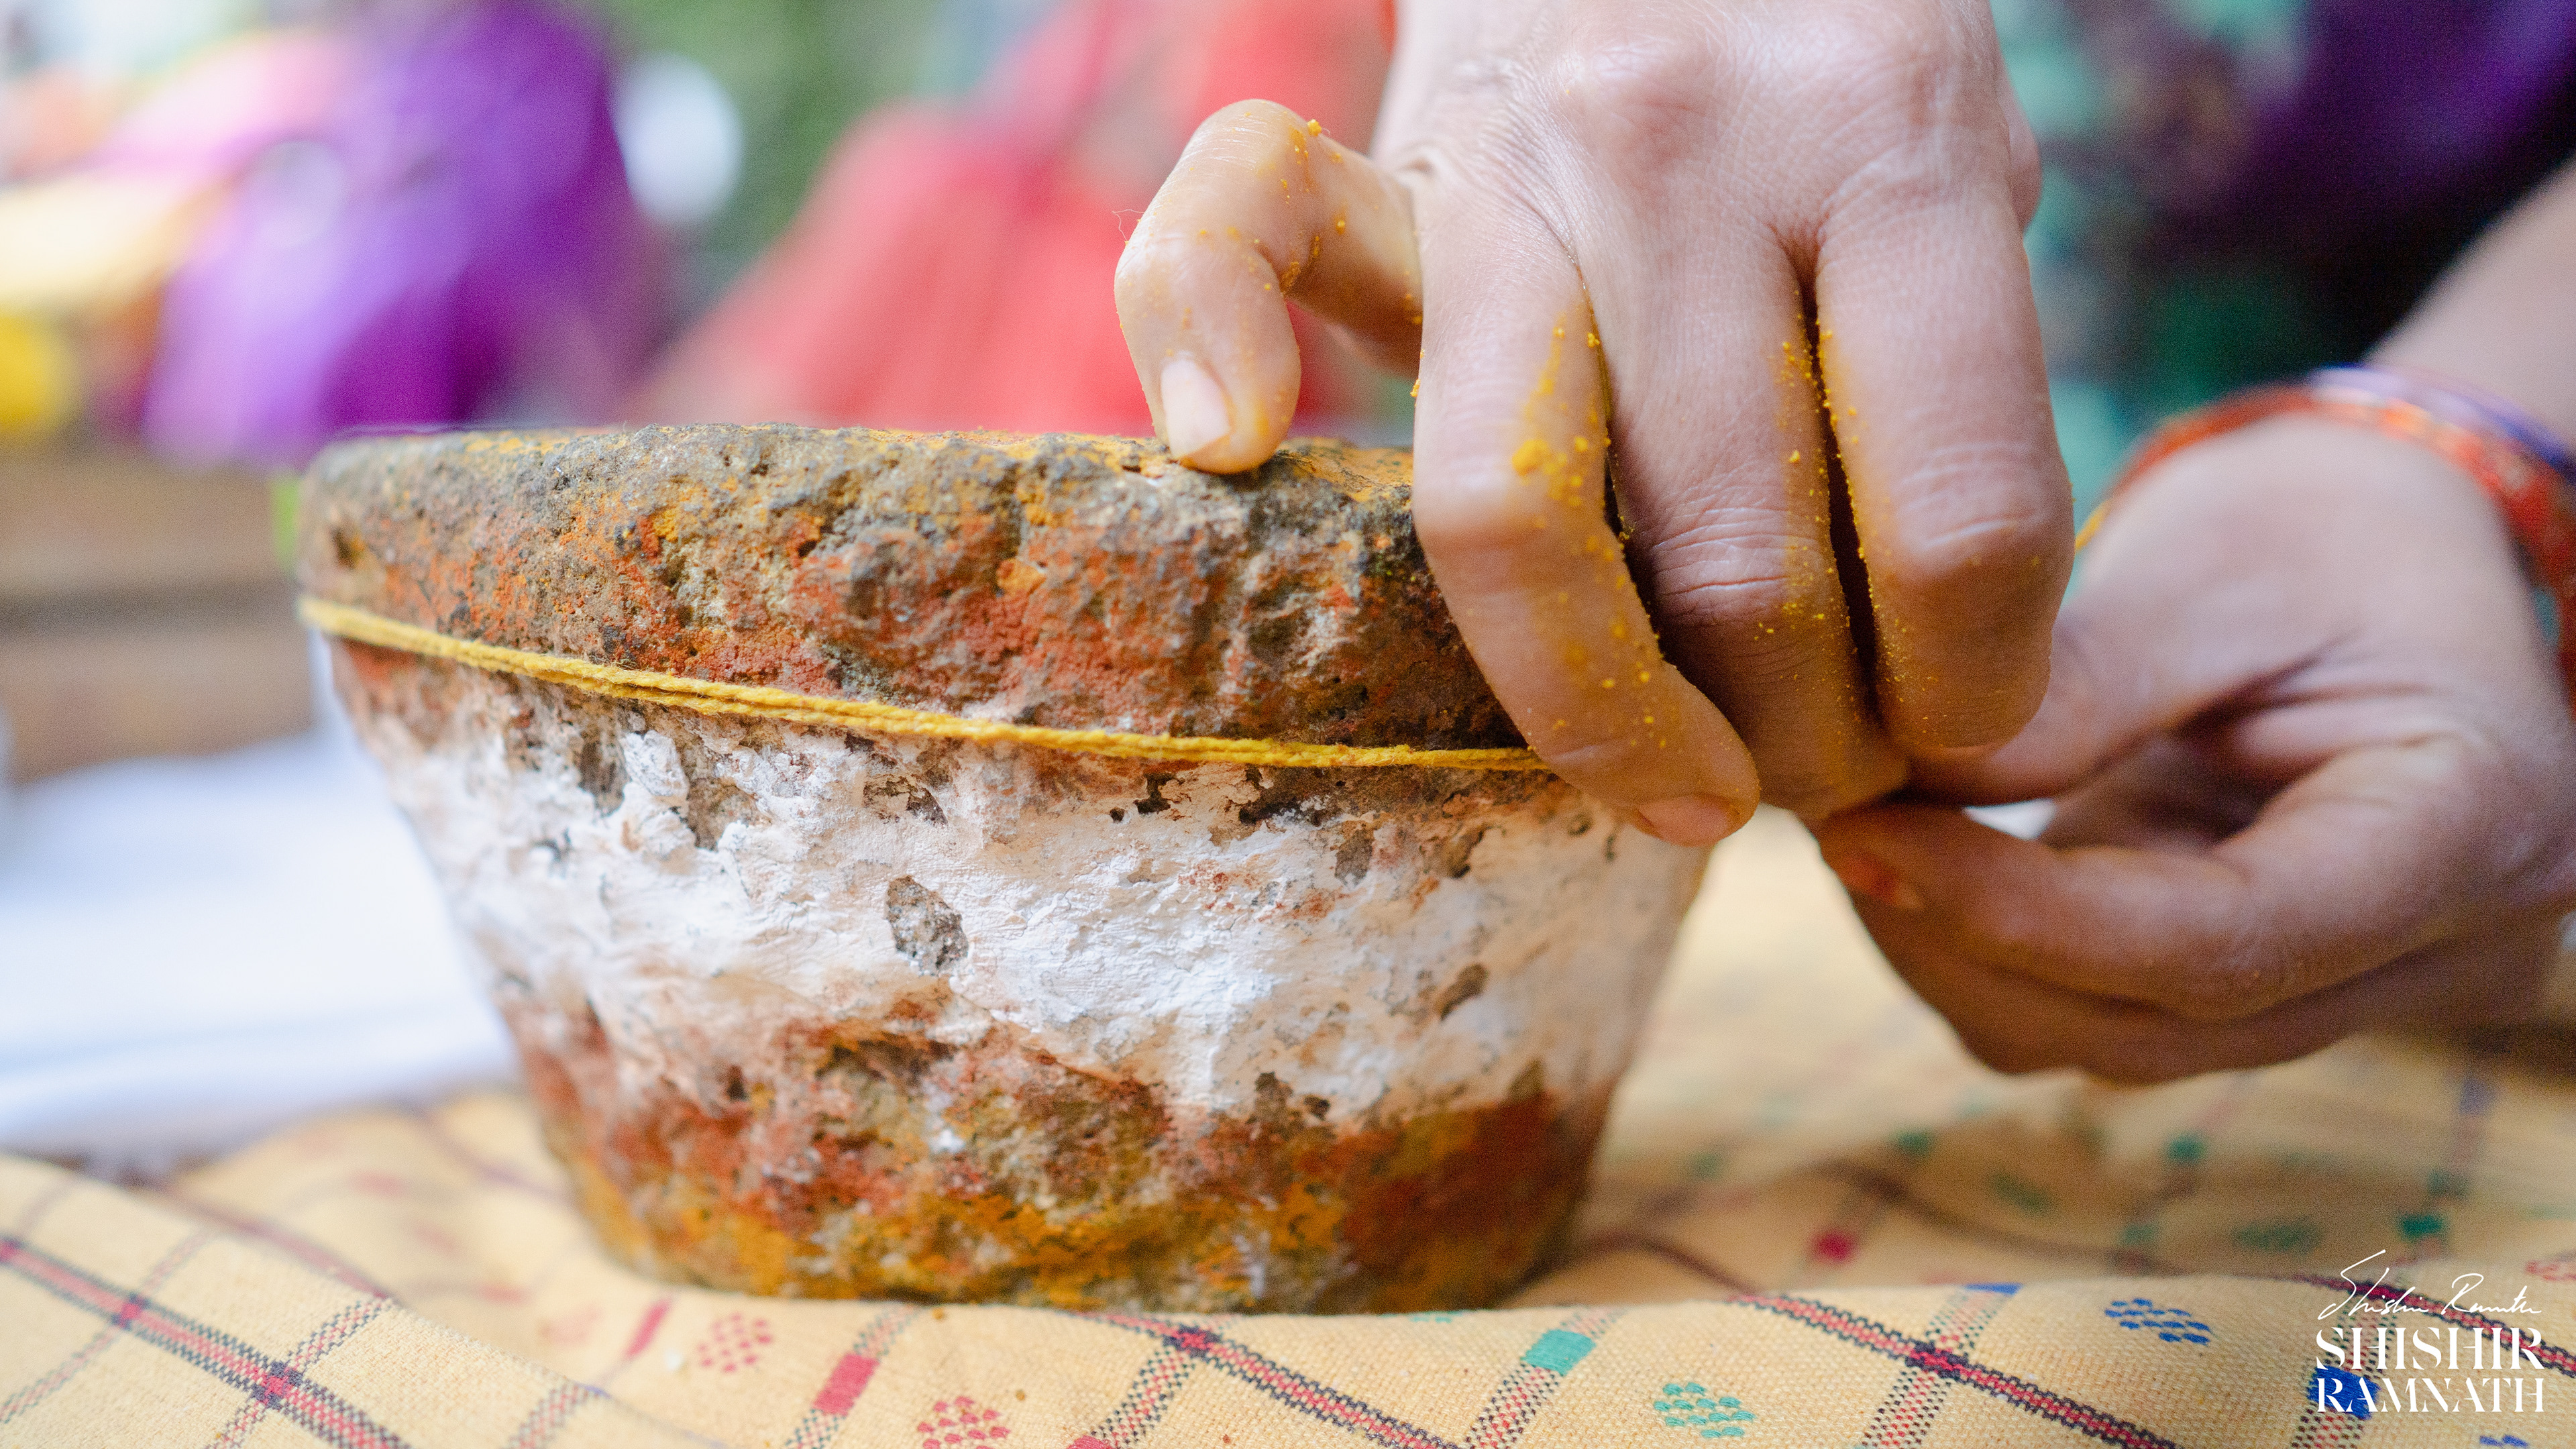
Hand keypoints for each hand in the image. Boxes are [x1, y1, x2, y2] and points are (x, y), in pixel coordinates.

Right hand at [1113, 0, 2068, 837]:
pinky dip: (1200, 339)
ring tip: (1687, 780)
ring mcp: (1506, 161)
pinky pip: (1229, 235)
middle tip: (1828, 764)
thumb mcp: (1964, 185)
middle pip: (1739, 566)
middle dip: (1803, 742)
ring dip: (1612, 720)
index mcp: (1890, 137)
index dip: (1973, 688)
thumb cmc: (1833, 81)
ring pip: (1515, 519)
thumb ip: (1969, 393)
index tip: (1962, 721)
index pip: (1956, 517)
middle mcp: (1685, 142)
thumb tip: (1957, 695)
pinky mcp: (1369, 170)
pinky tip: (1230, 447)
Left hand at [1815, 417, 2575, 1081]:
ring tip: (1868, 830)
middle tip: (1836, 826)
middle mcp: (2449, 950)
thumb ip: (2076, 692)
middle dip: (1969, 941)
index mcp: (2473, 827)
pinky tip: (1927, 855)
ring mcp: (2370, 989)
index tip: (1862, 833)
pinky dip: (1999, 954)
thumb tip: (1901, 793)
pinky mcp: (2280, 988)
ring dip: (1966, 958)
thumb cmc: (2323, 522)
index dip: (2017, 913)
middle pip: (2162, 1021)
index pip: (2223, 942)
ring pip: (2120, 1041)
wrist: (2399, 539)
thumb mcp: (2208, 565)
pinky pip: (2112, 1014)